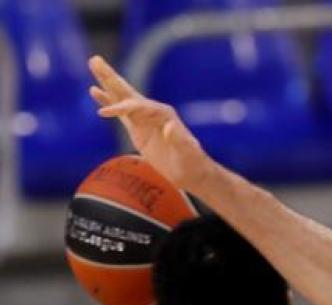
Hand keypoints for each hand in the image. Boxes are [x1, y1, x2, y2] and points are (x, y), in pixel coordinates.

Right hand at [87, 56, 213, 190]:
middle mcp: (152, 111)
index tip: (104, 113)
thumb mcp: (188, 152)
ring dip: (107, 82)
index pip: (139, 106)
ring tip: (93, 63)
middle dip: (111, 77)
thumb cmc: (192, 162)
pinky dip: (107, 101)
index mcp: (164, 114)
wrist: (192, 172)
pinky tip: (94, 90)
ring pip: (122, 97)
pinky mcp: (137, 128)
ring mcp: (144, 119)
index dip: (122, 108)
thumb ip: (179, 140)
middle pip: (128, 92)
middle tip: (95, 59)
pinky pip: (119, 112)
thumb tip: (169, 126)